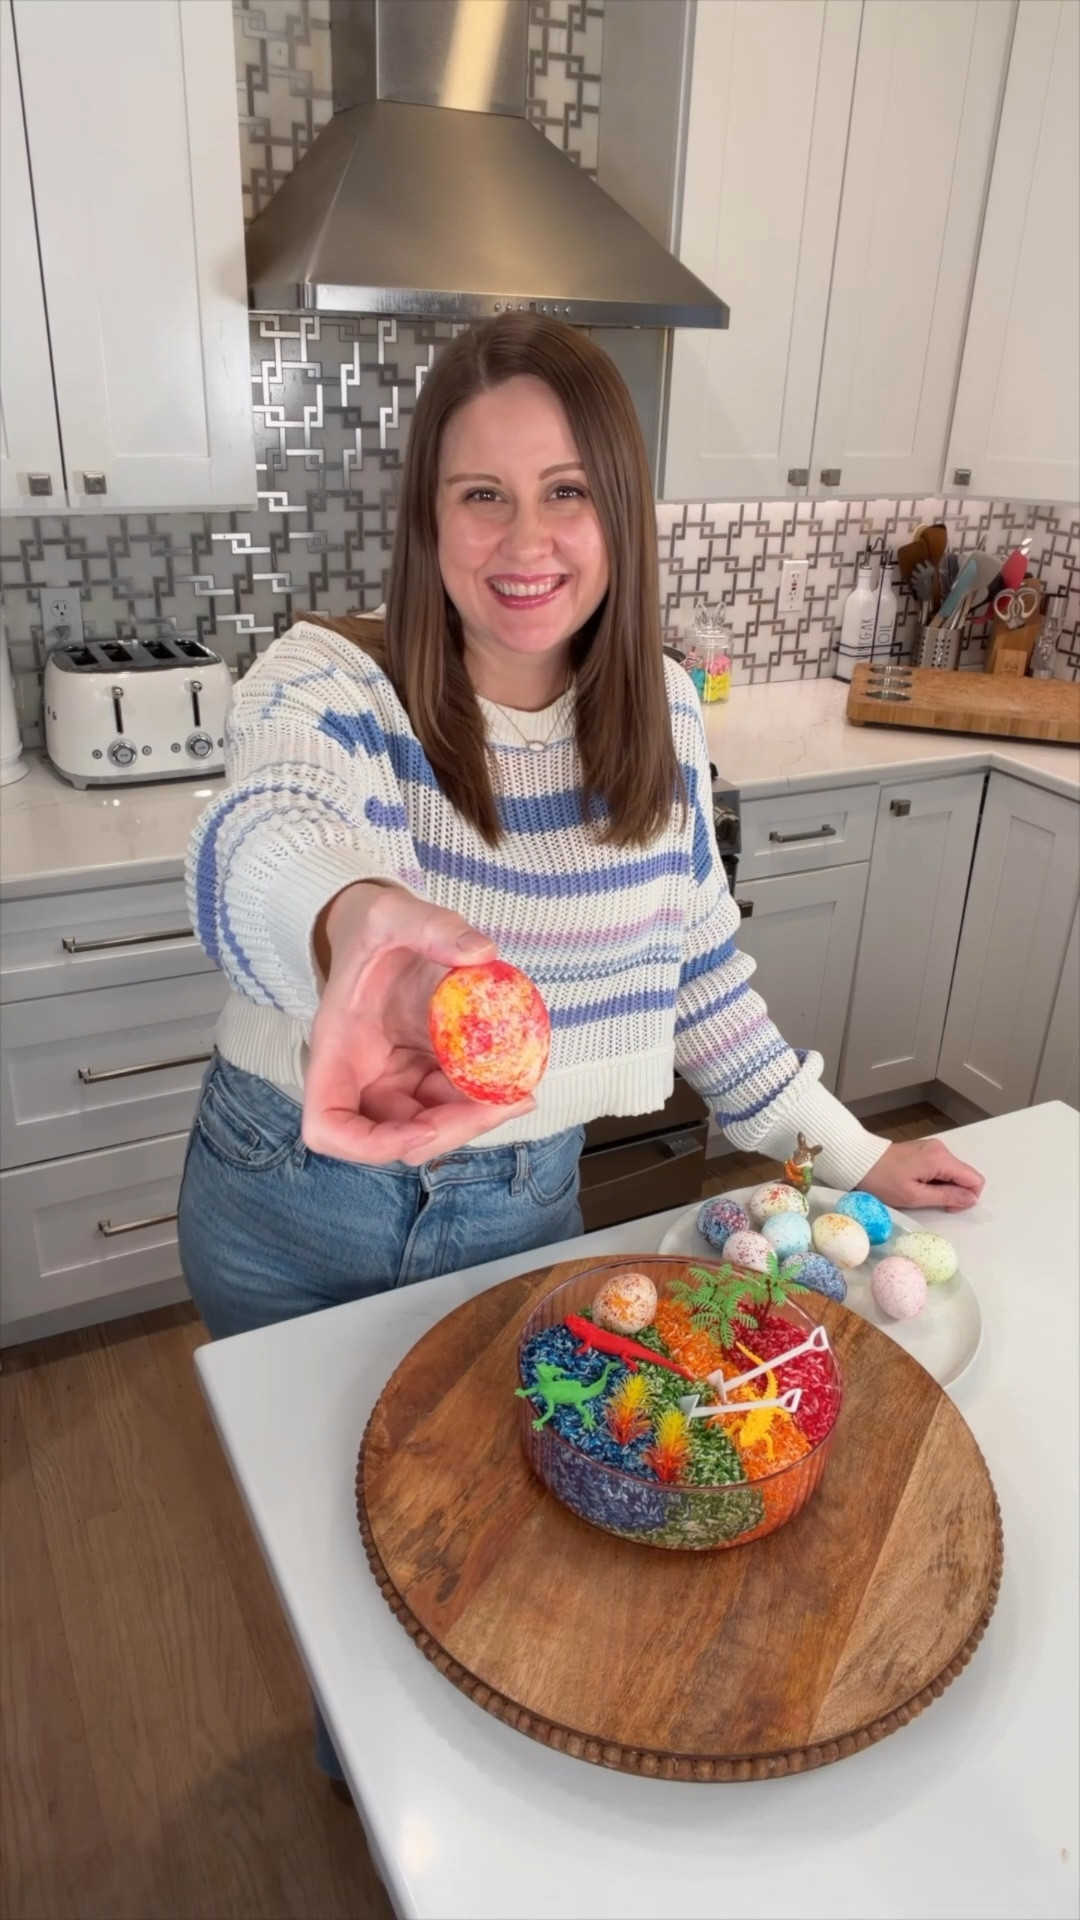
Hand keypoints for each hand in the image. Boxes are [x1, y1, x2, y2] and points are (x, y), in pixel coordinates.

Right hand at [303, 882, 535, 1164]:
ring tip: (520, 1092)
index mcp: (337, 1050)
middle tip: (507, 1103)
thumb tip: (481, 952)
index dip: (372, 1145)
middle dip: (451, 1130)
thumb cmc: (374, 927)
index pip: (328, 1127)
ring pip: (432, 1127)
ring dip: (475, 1118)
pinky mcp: (424, 1074)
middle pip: (394, 1139)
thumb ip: (432, 926)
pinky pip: (452, 1102)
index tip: (424, 1127)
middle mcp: (361, 1077)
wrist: (383, 929)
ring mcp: (394, 1080)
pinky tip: (515, 1079)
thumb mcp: (393, 912)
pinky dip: (483, 1098)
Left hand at [860, 1137, 984, 1212]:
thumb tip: (972, 1199)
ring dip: (943, 1187)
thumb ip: (947, 1197)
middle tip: (928, 1201)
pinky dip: (935, 1180)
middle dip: (954, 1193)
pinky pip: (941, 1168)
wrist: (858, 1162)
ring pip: (953, 1173)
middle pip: (964, 1175)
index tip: (946, 1207)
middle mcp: (941, 1149)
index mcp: (941, 1159)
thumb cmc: (883, 1182)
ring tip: (919, 1192)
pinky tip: (916, 1183)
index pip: (975, 1179)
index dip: (967, 1198)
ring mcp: (932, 1148)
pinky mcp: (924, 1150)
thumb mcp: (914, 1196)